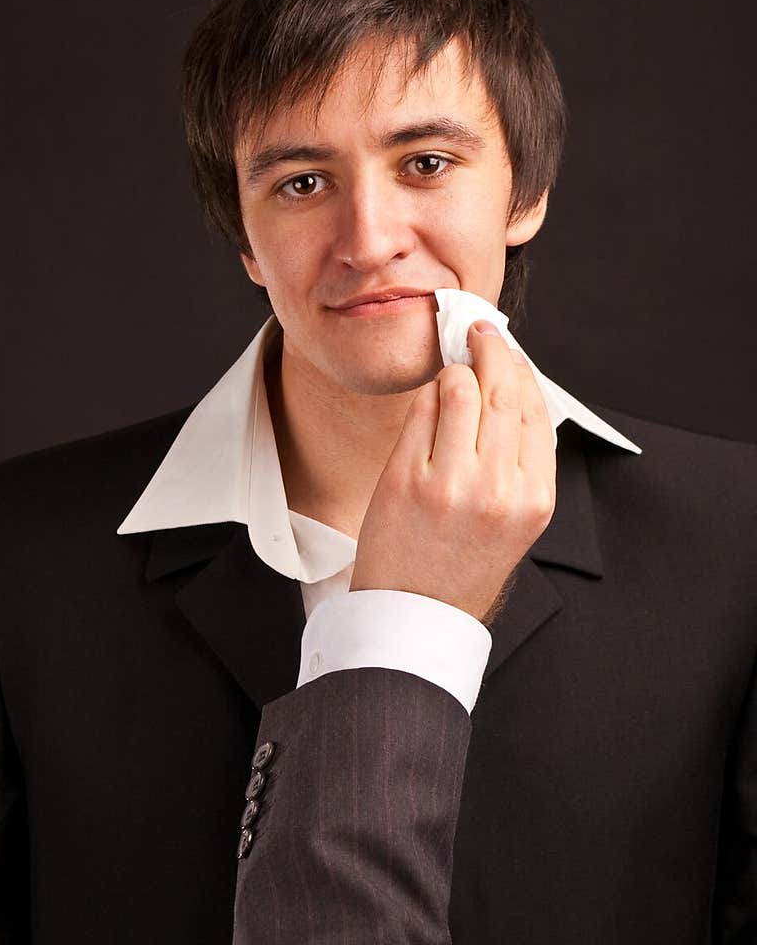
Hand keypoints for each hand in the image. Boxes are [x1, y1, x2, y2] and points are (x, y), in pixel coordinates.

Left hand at [350, 321, 555, 623]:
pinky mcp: (407, 480)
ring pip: (460, 391)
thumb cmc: (464, 563)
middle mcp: (498, 489)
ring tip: (451, 368)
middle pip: (503, 392)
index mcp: (534, 499)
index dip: (522, 370)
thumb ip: (518, 459)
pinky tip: (429, 397)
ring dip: (454, 369)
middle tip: (477, 331)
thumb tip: (507, 384)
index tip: (509, 350)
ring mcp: (451, 483)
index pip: (537, 410)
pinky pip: (421, 412)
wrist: (418, 613)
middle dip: (491, 349)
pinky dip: (427, 394)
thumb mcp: (515, 519)